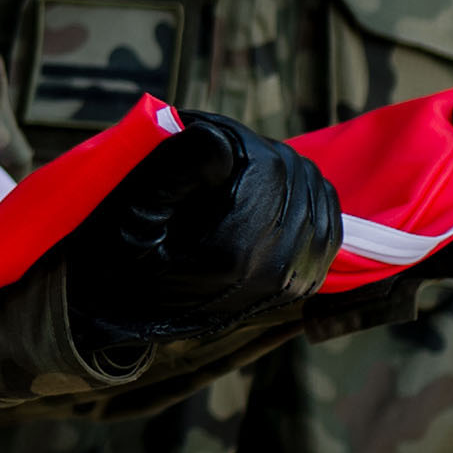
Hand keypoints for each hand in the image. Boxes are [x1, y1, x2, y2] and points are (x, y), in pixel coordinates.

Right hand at [69, 111, 341, 368]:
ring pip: (311, 186)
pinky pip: (327, 215)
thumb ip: (176, 170)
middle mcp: (278, 268)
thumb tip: (223, 141)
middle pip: (289, 171)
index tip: (195, 135)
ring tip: (231, 174)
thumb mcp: (135, 212)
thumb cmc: (125, 261)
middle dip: (251, 151)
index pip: (263, 162)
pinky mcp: (307, 281)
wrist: (132, 317)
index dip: (228, 137)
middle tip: (208, 152)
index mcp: (236, 252)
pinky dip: (301, 193)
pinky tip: (264, 193)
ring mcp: (298, 277)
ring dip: (276, 169)